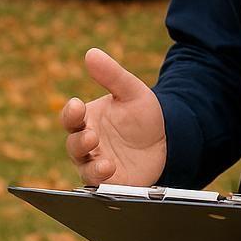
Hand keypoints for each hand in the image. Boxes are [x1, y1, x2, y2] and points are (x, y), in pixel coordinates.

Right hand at [60, 48, 165, 185]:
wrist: (168, 139)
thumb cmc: (142, 114)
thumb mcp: (131, 91)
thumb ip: (111, 74)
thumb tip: (91, 53)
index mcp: (87, 120)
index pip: (71, 118)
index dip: (71, 113)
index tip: (77, 106)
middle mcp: (88, 144)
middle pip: (74, 145)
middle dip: (81, 142)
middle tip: (93, 136)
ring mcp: (98, 164)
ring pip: (85, 169)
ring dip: (92, 167)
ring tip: (106, 163)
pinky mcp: (112, 183)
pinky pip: (102, 187)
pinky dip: (104, 184)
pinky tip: (114, 175)